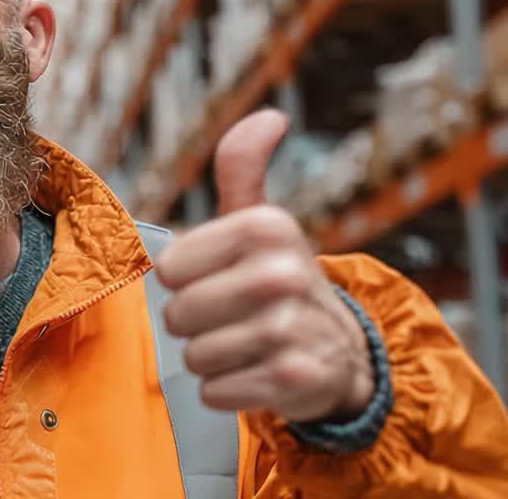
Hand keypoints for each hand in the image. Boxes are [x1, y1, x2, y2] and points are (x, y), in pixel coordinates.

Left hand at [154, 109, 373, 422]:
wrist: (338, 349)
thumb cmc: (276, 279)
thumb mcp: (259, 220)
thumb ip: (243, 167)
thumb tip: (270, 116)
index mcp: (265, 227)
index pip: (168, 268)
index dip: (182, 281)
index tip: (215, 278)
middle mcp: (281, 273)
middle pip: (177, 314)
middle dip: (193, 324)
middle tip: (228, 318)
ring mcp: (290, 327)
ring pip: (195, 354)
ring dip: (209, 357)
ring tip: (242, 345)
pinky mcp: (294, 378)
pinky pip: (217, 390)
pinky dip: (225, 390)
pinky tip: (252, 374)